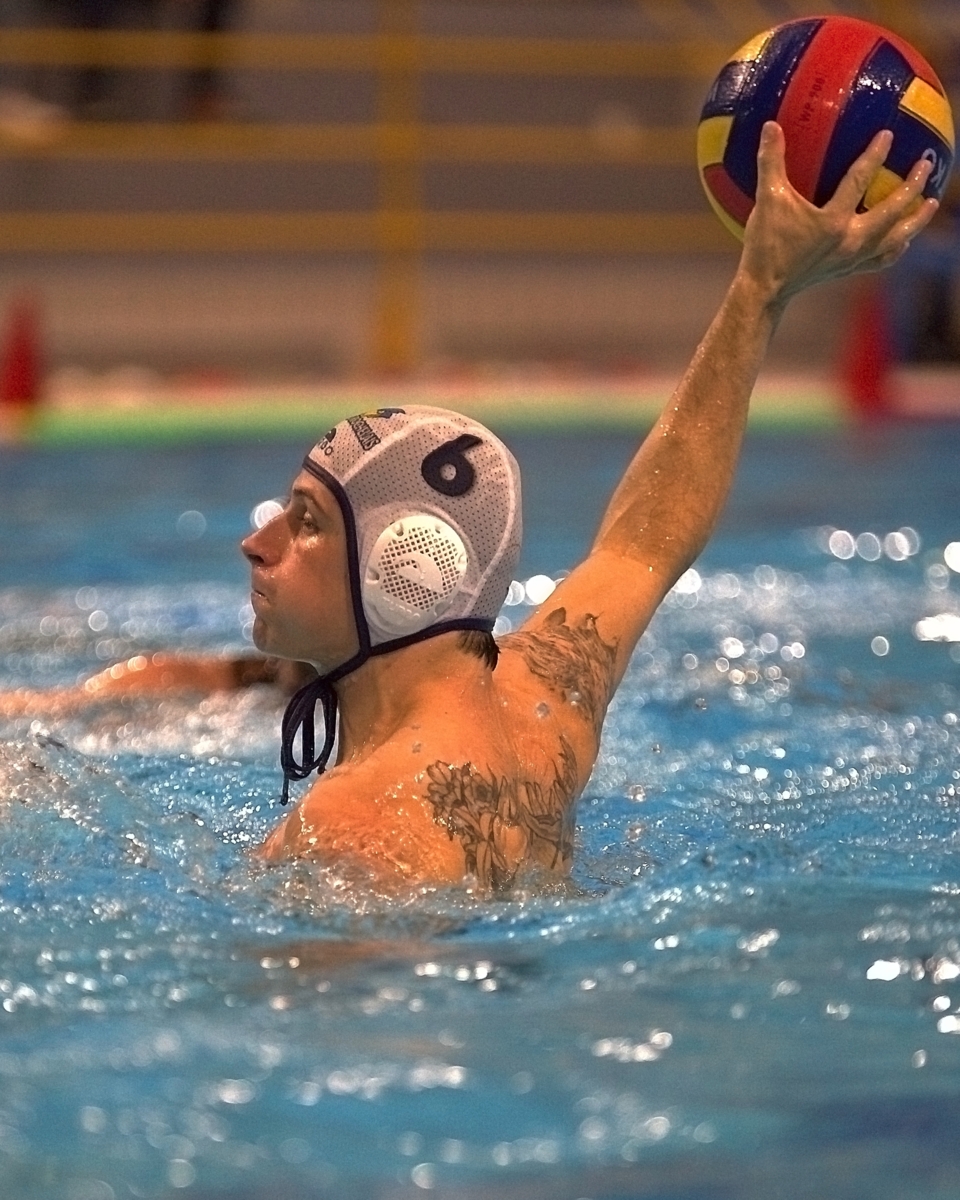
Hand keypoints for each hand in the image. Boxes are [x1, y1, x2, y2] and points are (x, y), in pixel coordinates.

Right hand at [738, 121, 937, 308]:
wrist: (765, 290)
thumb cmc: (765, 247)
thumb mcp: (767, 201)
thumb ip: (771, 163)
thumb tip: (771, 126)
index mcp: (834, 222)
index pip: (860, 181)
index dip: (874, 156)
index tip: (888, 136)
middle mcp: (851, 240)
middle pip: (892, 211)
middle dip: (912, 187)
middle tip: (926, 166)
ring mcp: (853, 258)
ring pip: (895, 239)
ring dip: (915, 221)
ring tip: (930, 204)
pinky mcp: (849, 270)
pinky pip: (881, 260)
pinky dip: (896, 249)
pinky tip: (903, 240)